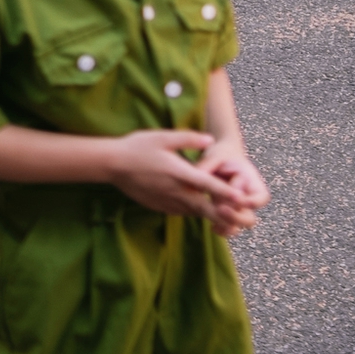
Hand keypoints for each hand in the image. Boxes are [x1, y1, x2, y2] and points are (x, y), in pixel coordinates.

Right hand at [105, 129, 240, 218]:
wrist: (112, 164)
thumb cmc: (137, 147)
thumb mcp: (163, 137)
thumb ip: (188, 139)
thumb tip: (210, 140)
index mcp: (179, 173)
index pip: (207, 185)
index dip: (226, 192)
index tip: (242, 199)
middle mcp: (175, 191)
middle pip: (205, 207)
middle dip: (224, 214)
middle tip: (240, 217)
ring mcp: (166, 201)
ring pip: (194, 213)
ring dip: (209, 214)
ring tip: (226, 215)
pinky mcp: (159, 206)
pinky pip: (181, 212)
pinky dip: (193, 212)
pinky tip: (197, 208)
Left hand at [196, 138, 269, 236]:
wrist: (220, 160)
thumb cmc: (221, 155)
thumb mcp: (215, 155)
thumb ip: (208, 165)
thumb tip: (197, 175)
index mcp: (253, 183)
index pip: (260, 198)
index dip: (250, 202)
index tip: (236, 198)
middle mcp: (249, 200)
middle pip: (250, 218)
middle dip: (236, 217)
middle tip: (220, 209)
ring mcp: (239, 210)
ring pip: (240, 226)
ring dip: (228, 225)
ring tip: (214, 222)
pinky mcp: (228, 214)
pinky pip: (230, 229)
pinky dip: (223, 230)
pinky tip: (212, 227)